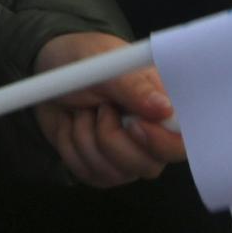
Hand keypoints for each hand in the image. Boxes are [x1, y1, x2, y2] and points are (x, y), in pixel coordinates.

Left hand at [30, 32, 185, 187]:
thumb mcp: (107, 64)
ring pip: (112, 173)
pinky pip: (87, 173)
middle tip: (101, 106)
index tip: (133, 124)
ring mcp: (126, 157)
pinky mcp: (100, 168)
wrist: (49, 71)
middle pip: (148, 167)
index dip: (162, 143)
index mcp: (163, 108)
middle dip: (111, 137)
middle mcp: (151, 137)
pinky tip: (73, 123)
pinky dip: (72, 146)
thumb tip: (165, 109)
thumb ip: (135, 87)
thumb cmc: (85, 59)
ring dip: (86, 137)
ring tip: (85, 109)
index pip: (182, 144)